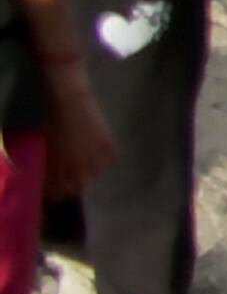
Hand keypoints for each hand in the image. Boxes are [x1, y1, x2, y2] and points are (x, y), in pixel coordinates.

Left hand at [36, 64, 112, 199]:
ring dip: (89, 170)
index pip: (61, 190)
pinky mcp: (109, 144)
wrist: (70, 101)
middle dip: (73, 183)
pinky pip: (111, 159)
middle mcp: (79, 166)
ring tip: (85, 161)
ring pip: (95, 172)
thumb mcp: (48, 145)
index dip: (58, 192)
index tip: (56, 189)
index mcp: (61, 167)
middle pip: (79, 185)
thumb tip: (54, 175)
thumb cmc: (52, 120)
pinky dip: (105, 158)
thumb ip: (52, 163)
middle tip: (70, 176)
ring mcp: (95, 156)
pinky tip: (100, 151)